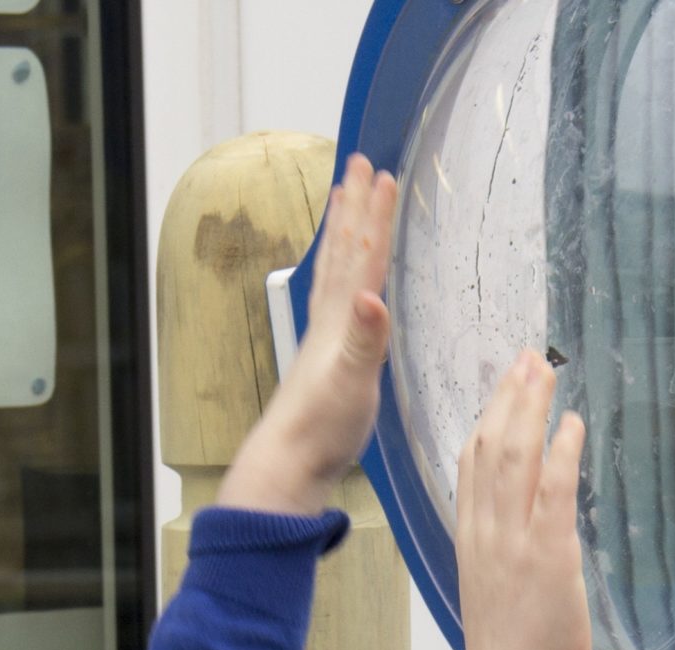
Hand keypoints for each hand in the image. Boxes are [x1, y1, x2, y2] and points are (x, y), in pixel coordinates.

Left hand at [218, 154, 398, 516]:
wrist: (291, 460)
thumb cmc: (323, 426)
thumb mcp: (353, 382)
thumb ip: (365, 340)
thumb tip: (373, 298)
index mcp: (343, 320)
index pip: (363, 257)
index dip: (374, 217)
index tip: (383, 175)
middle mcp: (332, 319)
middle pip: (345, 251)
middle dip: (354, 207)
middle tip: (359, 164)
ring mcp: (327, 336)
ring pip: (335, 269)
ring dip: (343, 233)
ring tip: (343, 200)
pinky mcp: (327, 357)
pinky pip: (335, 299)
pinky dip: (340, 276)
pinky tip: (345, 279)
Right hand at [457, 351, 591, 649]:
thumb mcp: (497, 594)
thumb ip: (507, 555)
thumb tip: (527, 533)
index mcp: (471, 541)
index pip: (470, 465)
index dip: (487, 418)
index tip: (503, 387)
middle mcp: (486, 533)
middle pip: (490, 448)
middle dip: (509, 398)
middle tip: (528, 358)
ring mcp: (514, 542)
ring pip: (514, 459)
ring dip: (532, 410)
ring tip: (546, 373)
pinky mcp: (547, 556)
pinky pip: (552, 493)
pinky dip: (561, 454)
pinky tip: (572, 426)